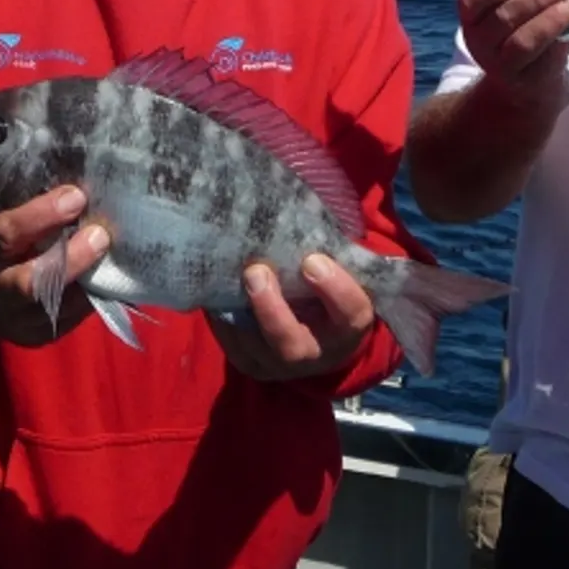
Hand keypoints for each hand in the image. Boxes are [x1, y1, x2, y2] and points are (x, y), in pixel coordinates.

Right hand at [0, 187, 109, 347]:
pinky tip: (108, 274)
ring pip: (59, 305)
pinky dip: (93, 294)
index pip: (8, 234)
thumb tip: (78, 191)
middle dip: (71, 259)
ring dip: (90, 278)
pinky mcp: (41, 335)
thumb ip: (32, 217)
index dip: (42, 215)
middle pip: (33, 283)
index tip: (76, 196)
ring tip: (113, 253)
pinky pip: (72, 316)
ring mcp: (20, 320)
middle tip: (100, 235)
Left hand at [207, 256, 372, 381]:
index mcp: (348, 327)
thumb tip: (299, 203)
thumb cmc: (329, 291)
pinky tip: (217, 288)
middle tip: (256, 271)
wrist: (320, 338)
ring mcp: (280, 365)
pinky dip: (222, 316)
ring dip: (239, 310)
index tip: (312, 260)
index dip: (334, 288)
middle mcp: (316, 353)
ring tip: (231, 275)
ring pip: (255, 348)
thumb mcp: (341, 275)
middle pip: (292, 345)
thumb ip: (327, 252)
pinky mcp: (251, 365)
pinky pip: (232, 344)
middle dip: (271, 309)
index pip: (351, 312)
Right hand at [458, 0, 568, 113]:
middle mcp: (480, 44)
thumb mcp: (511, 13)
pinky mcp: (529, 81)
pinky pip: (547, 58)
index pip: (471, 0)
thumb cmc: (521, 34)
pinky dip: (563, 37)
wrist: (527, 86)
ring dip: (552, 17)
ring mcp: (502, 67)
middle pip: (503, 18)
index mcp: (472, 20)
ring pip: (523, 41)